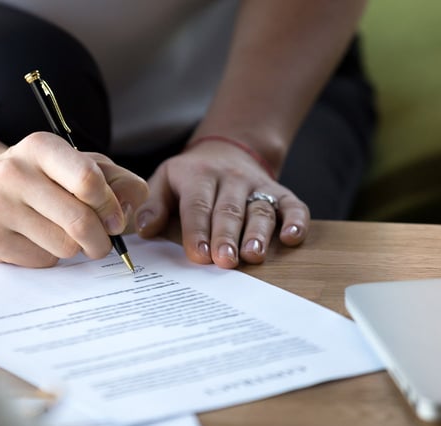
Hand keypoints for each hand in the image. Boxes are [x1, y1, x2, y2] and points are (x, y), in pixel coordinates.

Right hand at [0, 132, 147, 266]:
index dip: (110, 206)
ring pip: (63, 246)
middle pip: (79, 222)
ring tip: (61, 234)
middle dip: (101, 239)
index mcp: (41, 147)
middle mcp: (15, 173)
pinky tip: (36, 240)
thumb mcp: (74, 163)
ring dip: (74, 248)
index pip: (87, 180)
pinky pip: (41, 261)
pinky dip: (50, 256)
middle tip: (102, 242)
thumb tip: (135, 201)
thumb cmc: (37, 176)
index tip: (115, 219)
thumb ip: (113, 178)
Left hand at [134, 139, 308, 267]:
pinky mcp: (279, 193)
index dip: (197, 230)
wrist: (227, 149)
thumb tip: (143, 229)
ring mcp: (257, 186)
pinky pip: (293, 205)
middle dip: (226, 236)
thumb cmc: (190, 176)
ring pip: (260, 210)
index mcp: (198, 176)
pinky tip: (293, 238)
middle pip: (229, 210)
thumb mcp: (165, 180)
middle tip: (224, 261)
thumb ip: (153, 205)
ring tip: (253, 255)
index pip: (197, 205)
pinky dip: (296, 221)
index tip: (197, 254)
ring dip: (258, 234)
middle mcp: (230, 179)